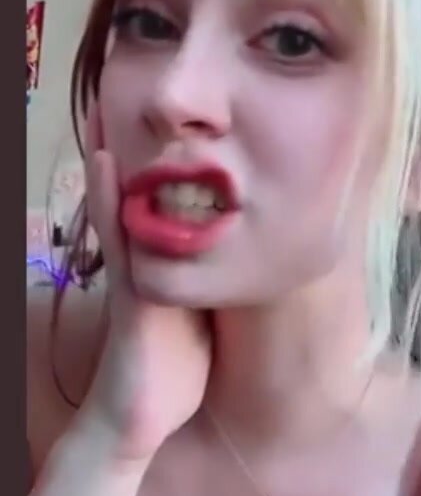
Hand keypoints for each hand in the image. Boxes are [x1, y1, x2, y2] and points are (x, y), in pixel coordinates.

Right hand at [82, 105, 211, 462]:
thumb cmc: (175, 366)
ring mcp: (133, 272)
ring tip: (105, 101)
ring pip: (120, 203)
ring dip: (111, 155)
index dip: (166, 157)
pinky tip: (104, 162)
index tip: (172, 113)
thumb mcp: (200, 311)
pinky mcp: (129, 294)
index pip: (164, 198)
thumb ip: (212, 278)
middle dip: (135, 143)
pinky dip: (109, 200)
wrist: (145, 413)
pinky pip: (119, 240)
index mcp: (165, 260)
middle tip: (126, 83)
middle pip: (137, 191)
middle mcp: (144, 259)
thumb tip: (240, 249)